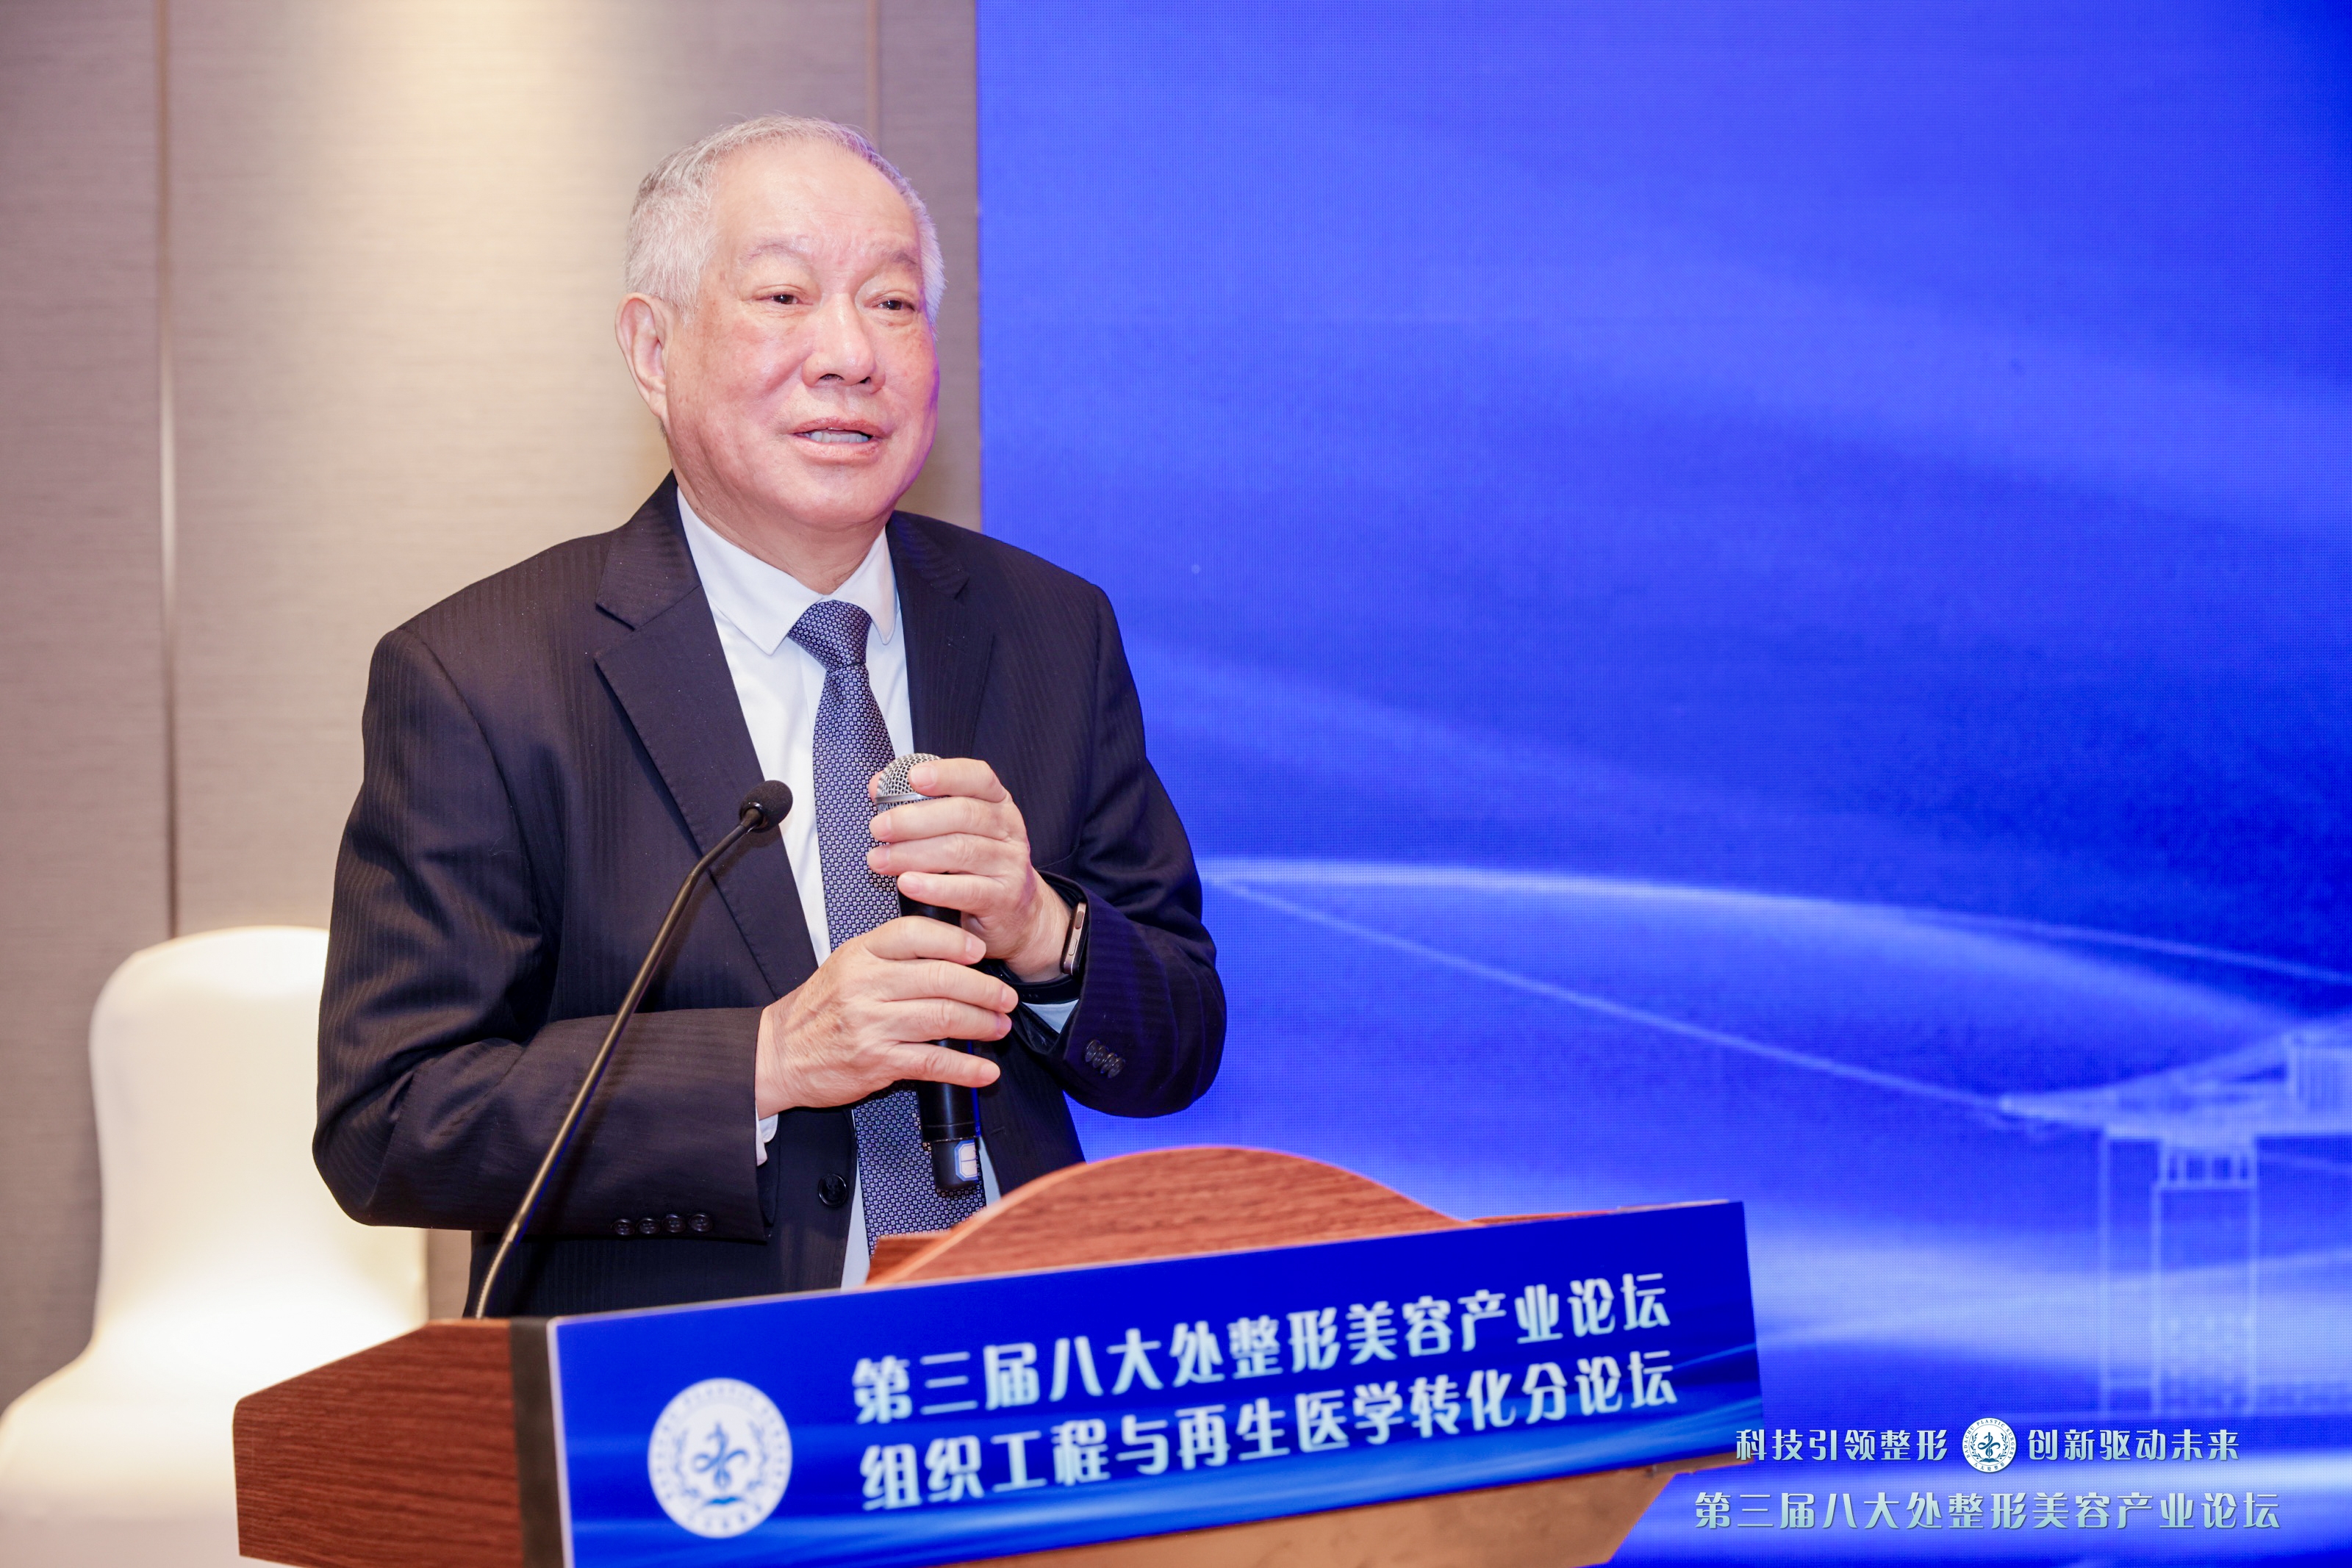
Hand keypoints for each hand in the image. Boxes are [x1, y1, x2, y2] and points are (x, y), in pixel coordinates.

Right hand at [754, 916, 1010, 1115]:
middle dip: (984, 989)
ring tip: (999, 1027)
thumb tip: (950, 949)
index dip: (955, 941)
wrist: (779, 1053)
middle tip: (1005, 998)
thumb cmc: (819, 1009)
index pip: (914, 935)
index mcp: (860, 954)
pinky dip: (965, 1068)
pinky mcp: (876, 1061)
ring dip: (982, 1024)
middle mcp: (865, 985)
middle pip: (941, 978)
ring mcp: (871, 1025)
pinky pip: (932, 1062)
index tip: (981, 952)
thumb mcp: (846, 965)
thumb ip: (891, 954)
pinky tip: (984, 1071)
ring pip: (943, 1017)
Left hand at [866, 757, 1070, 981]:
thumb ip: (920, 804)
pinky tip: (907, 884)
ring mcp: (1009, 864)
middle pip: (964, 814)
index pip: (978, 777)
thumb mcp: (956, 830)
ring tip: (881, 860)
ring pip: (961, 851)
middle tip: (879, 828)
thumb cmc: (976, 865)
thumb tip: (878, 786)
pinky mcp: (1004, 898)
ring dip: (913, 854)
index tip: (913, 777)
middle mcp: (1008, 829)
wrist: (1016, 913)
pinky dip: (933, 887)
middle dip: (914, 819)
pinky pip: (967, 891)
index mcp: (997, 803)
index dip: (946, 774)